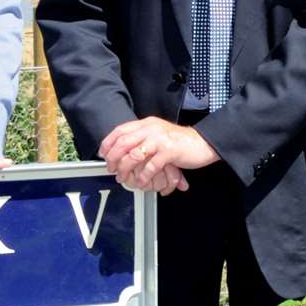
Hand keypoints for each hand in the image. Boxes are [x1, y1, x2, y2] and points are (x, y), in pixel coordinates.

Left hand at [99, 117, 217, 193]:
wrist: (202, 143)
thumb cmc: (179, 142)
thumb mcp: (157, 134)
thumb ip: (142, 138)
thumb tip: (122, 149)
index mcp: (146, 124)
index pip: (120, 130)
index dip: (108, 142)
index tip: (103, 154)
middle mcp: (151, 129)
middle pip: (123, 142)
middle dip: (113, 158)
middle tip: (110, 168)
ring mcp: (160, 139)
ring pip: (134, 155)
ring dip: (125, 169)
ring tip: (122, 177)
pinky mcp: (169, 151)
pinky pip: (150, 166)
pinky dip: (143, 176)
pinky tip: (141, 182)